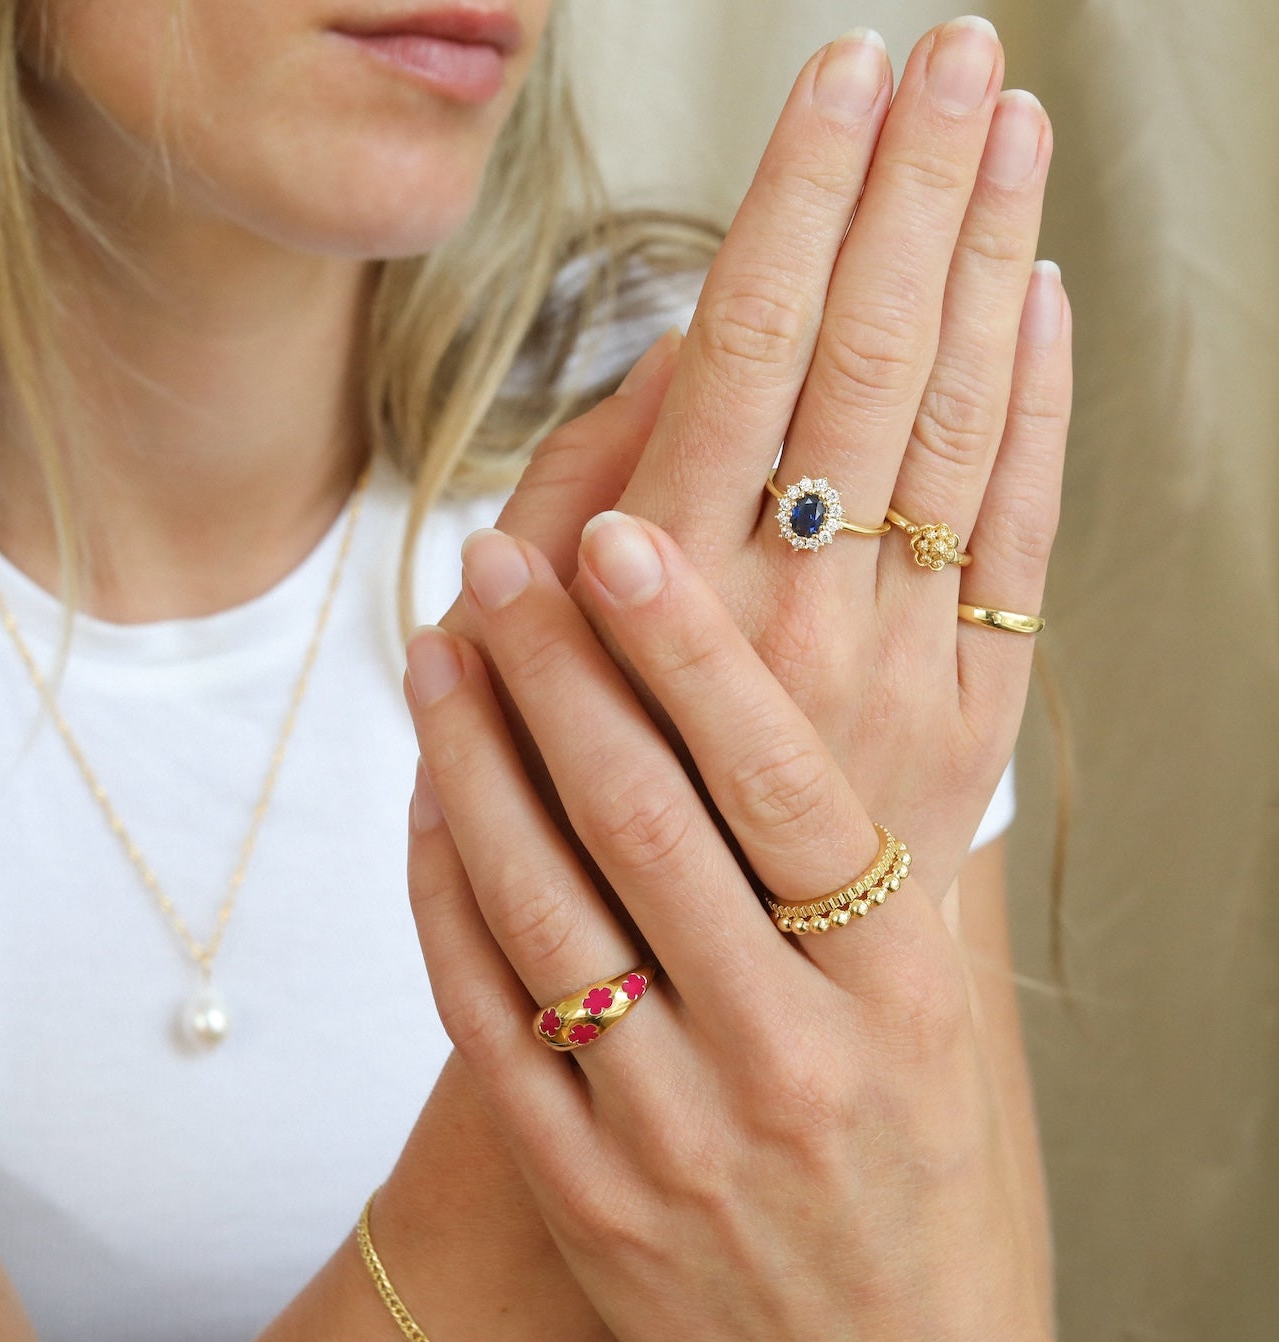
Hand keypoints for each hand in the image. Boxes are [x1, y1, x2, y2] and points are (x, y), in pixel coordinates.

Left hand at [404, 517, 1078, 1341]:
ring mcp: (676, 1137)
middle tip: (493, 558)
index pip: (780, 785)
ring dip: (473, 762)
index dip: (687, 650)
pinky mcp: (588, 1197)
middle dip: (555, 673)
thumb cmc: (929, 1171)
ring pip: (541, 909)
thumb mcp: (945, 1019)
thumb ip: (866, 875)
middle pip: (642, 823)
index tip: (614, 536)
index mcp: (899, 995)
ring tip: (437, 652)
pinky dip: (444, 896)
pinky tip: (424, 801)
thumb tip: (772, 688)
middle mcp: (789, 1060)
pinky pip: (488, 1019)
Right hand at [454, 17, 1068, 892]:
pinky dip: (1041, 417)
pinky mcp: (966, 725)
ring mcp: (896, 673)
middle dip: (915, 191)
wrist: (705, 1029)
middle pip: (868, 360)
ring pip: (958, 432)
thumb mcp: (511, 665)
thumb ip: (583, 503)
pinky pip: (1019, 547)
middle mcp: (789, 620)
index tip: (843, 75)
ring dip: (992, 267)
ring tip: (1012, 130)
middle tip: (957, 53)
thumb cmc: (577, 834)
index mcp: (663, 592)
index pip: (745, 346)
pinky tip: (1045, 306)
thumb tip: (680, 350)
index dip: (801, 200)